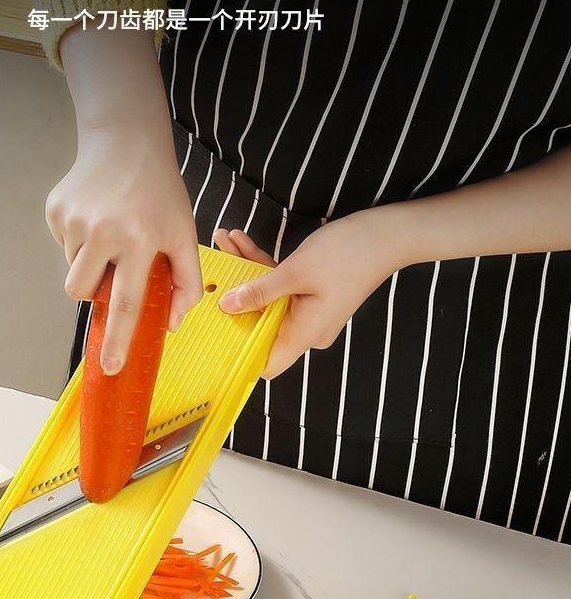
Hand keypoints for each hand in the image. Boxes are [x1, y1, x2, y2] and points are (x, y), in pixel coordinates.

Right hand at [48, 25, 201, 373]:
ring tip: (110, 233)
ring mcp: (75, 220)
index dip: (119, 338)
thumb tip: (172, 325)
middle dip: (94, 293)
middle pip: (83, 291)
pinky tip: (97, 216)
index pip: (128, 301)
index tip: (110, 366)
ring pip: (72, 268)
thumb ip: (186, 282)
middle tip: (113, 269)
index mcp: (140, 240)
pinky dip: (80, 240)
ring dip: (90, 262)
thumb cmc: (160, 191)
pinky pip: (63, 245)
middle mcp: (104, 231)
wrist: (125, 141)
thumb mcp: (184, 232)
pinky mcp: (56, 210)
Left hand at [215, 213, 398, 377]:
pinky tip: (243, 242)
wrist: (386, 235)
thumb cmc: (346, 255)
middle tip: (214, 264)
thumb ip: (259, 292)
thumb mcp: (295, 272)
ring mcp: (310, 311)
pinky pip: (280, 286)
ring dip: (246, 271)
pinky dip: (263, 267)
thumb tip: (227, 307)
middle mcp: (307, 329)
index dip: (240, 353)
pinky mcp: (312, 293)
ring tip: (225, 240)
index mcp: (304, 334)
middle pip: (260, 323)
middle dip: (234, 294)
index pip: (266, 363)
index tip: (213, 331)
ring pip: (267, 299)